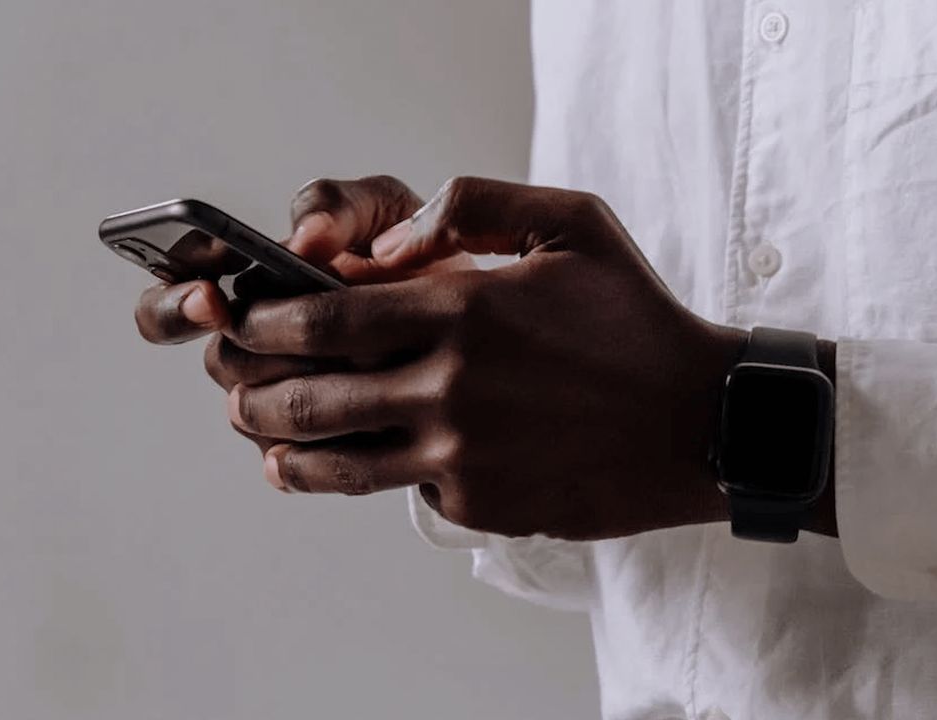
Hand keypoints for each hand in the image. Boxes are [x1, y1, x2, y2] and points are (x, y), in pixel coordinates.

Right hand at [133, 175, 467, 453]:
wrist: (481, 321)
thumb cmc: (417, 254)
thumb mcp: (384, 210)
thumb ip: (337, 206)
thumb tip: (301, 238)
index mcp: (251, 285)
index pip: (171, 300)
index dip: (176, 303)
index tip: (209, 297)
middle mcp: (254, 348)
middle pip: (222, 362)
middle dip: (265, 351)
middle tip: (312, 338)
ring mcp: (282, 404)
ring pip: (258, 414)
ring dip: (308, 391)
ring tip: (369, 368)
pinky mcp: (316, 451)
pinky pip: (298, 459)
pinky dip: (332, 437)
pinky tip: (376, 417)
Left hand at [217, 177, 746, 539]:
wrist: (701, 423)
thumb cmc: (637, 321)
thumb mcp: (572, 224)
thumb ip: (473, 206)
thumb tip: (387, 245)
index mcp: (464, 310)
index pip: (321, 320)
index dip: (263, 323)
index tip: (243, 321)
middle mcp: (451, 387)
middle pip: (308, 397)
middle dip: (251, 391)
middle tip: (235, 385)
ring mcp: (462, 456)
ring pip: (335, 463)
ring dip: (282, 449)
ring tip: (262, 440)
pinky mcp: (480, 506)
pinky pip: (402, 492)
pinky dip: (375, 475)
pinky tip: (360, 464)